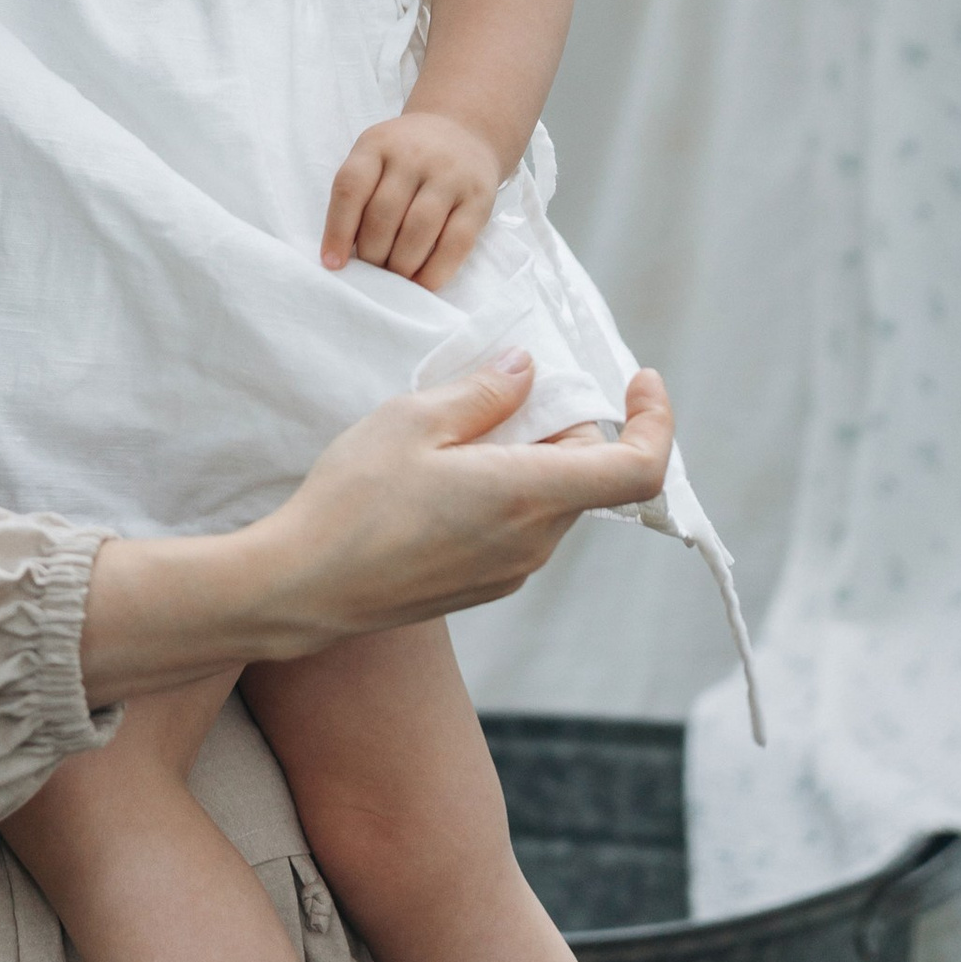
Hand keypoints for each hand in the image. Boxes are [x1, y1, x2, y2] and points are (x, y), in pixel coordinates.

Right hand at [77, 358, 677, 698]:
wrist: (304, 590)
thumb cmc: (352, 502)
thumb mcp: (412, 420)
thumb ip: (483, 393)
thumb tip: (528, 371)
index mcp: (529, 496)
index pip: (639, 470)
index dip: (656, 421)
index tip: (640, 381)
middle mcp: (535, 542)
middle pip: (590, 474)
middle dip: (566, 424)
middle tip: (506, 388)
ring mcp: (511, 570)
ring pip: (554, 499)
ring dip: (533, 456)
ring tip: (462, 431)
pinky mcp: (484, 585)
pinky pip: (523, 526)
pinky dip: (510, 489)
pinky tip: (446, 474)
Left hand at [321, 110, 502, 289]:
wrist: (464, 130)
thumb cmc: (407, 155)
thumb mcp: (376, 155)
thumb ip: (359, 194)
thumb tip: (344, 253)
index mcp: (378, 144)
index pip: (350, 187)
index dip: (337, 230)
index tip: (333, 263)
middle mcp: (413, 156)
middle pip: (383, 214)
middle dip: (372, 253)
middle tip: (371, 270)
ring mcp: (449, 176)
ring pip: (418, 230)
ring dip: (400, 264)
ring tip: (394, 276)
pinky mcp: (478, 200)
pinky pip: (455, 243)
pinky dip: (435, 271)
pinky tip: (422, 283)